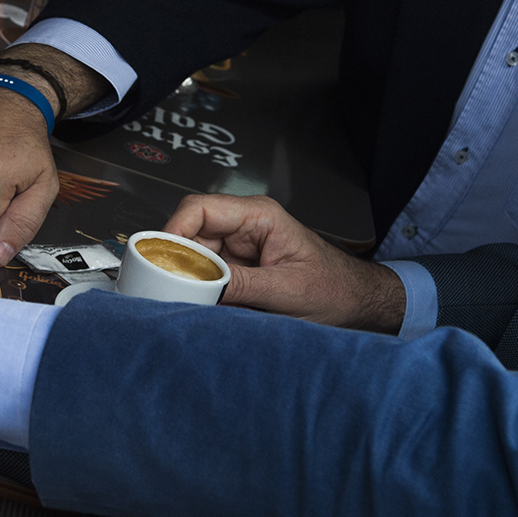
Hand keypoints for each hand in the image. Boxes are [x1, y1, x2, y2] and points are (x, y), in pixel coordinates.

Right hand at [162, 194, 405, 331]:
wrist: (358, 306)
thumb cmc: (335, 290)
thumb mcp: (288, 291)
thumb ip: (243, 287)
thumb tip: (198, 288)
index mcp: (259, 216)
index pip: (201, 209)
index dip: (174, 231)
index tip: (159, 260)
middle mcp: (244, 227)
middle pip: (190, 233)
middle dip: (175, 261)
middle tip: (164, 290)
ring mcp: (239, 249)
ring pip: (193, 257)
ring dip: (185, 278)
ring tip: (179, 303)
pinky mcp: (239, 271)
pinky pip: (206, 276)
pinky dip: (197, 291)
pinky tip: (195, 307)